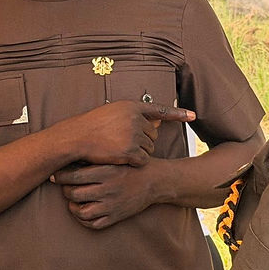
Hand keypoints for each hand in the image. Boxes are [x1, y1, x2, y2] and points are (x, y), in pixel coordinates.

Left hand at [51, 160, 165, 229]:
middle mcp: (107, 189)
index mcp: (106, 172)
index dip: (60, 176)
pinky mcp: (116, 216)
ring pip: (81, 212)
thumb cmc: (131, 165)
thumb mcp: (115, 157)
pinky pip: (94, 224)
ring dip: (73, 206)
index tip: (56, 175)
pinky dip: (84, 220)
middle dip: (65, 190)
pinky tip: (83, 211)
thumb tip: (69, 156)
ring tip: (73, 200)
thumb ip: (95, 159)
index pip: (73, 176)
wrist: (155, 180)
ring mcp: (111, 205)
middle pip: (73, 194)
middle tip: (65, 186)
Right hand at [59, 101, 194, 167]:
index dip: (178, 113)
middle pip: (153, 134)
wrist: (76, 138)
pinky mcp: (130, 151)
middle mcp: (135, 118)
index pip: (159, 110)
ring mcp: (133, 135)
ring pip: (148, 148)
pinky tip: (121, 158)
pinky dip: (134, 162)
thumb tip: (158, 122)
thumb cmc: (91, 127)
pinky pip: (142, 160)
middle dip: (142, 140)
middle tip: (123, 142)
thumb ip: (135, 117)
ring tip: (118, 148)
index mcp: (131, 107)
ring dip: (138, 152)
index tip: (193, 115)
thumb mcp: (113, 114)